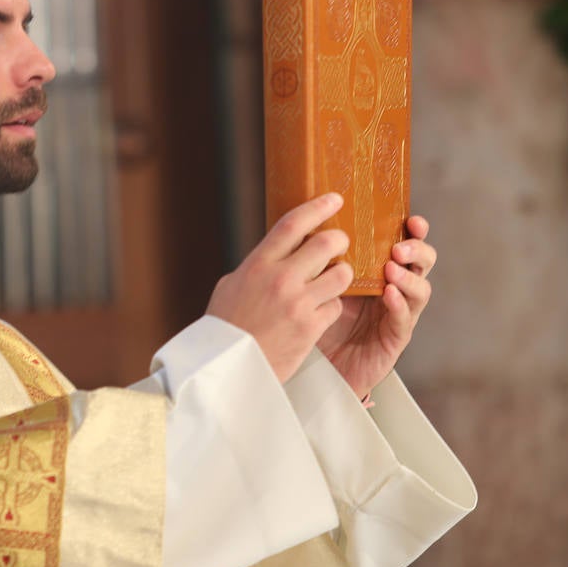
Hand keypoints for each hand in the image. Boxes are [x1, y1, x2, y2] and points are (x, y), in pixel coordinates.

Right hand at [206, 193, 353, 381]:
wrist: (228, 367)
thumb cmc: (227, 326)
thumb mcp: (232, 285)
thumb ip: (258, 266)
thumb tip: (278, 250)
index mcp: (257, 265)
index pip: (293, 224)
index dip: (318, 207)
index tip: (335, 199)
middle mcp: (279, 279)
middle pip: (327, 244)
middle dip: (340, 239)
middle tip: (341, 243)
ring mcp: (297, 303)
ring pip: (341, 274)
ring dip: (341, 275)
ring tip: (332, 280)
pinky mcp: (310, 327)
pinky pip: (336, 306)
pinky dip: (331, 307)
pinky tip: (319, 311)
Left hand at [315, 215, 436, 398]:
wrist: (320, 362)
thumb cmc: (322, 318)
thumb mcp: (323, 281)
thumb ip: (327, 257)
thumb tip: (315, 224)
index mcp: (380, 269)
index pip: (405, 243)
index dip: (414, 231)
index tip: (410, 220)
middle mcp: (396, 288)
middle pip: (423, 263)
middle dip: (417, 251)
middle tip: (399, 248)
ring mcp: (400, 313)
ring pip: (421, 290)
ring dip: (408, 277)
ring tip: (392, 268)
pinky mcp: (396, 337)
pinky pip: (404, 319)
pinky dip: (399, 304)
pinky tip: (389, 294)